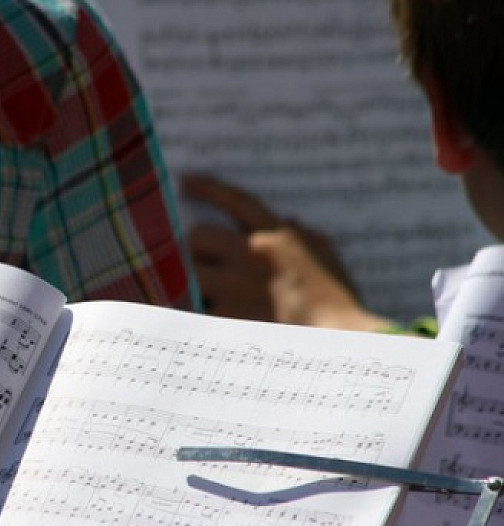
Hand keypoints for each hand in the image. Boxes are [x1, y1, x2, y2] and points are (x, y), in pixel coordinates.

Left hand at [182, 174, 392, 330]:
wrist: (337, 344)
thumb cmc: (339, 304)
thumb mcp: (327, 260)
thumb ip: (306, 238)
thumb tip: (290, 221)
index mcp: (279, 237)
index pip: (238, 201)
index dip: (210, 189)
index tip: (186, 181)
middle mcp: (251, 255)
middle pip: (198, 235)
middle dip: (197, 249)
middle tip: (205, 264)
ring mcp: (234, 285)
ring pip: (189, 272)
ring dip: (193, 282)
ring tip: (208, 297)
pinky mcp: (224, 316)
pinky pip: (196, 307)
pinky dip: (200, 314)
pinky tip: (211, 323)